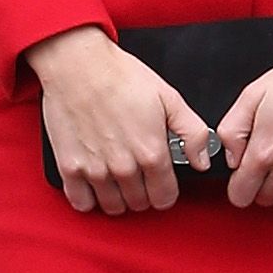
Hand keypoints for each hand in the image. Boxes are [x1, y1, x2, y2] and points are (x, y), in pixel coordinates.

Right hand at [26, 24, 211, 215]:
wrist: (79, 64)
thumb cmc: (121, 76)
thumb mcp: (169, 98)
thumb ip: (193, 133)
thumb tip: (202, 160)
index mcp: (152, 152)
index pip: (165, 198)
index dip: (166, 192)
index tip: (160, 183)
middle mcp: (124, 167)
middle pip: (140, 204)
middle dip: (143, 193)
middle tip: (139, 177)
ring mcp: (95, 169)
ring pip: (113, 207)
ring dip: (119, 198)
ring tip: (118, 180)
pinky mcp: (70, 167)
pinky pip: (81, 203)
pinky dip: (89, 199)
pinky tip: (94, 185)